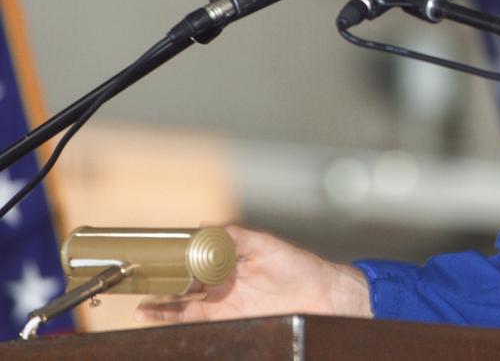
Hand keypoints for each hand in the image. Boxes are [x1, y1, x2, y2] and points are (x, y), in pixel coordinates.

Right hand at [135, 225, 371, 323]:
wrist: (321, 297)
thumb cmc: (298, 267)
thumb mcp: (268, 245)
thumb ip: (237, 236)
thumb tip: (207, 224)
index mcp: (228, 258)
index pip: (193, 255)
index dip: (171, 255)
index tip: (150, 253)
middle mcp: (220, 280)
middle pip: (181, 280)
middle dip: (157, 280)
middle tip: (134, 278)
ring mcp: (221, 300)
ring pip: (180, 302)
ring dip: (158, 303)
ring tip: (136, 302)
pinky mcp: (225, 319)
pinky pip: (192, 319)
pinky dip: (171, 318)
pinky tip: (152, 315)